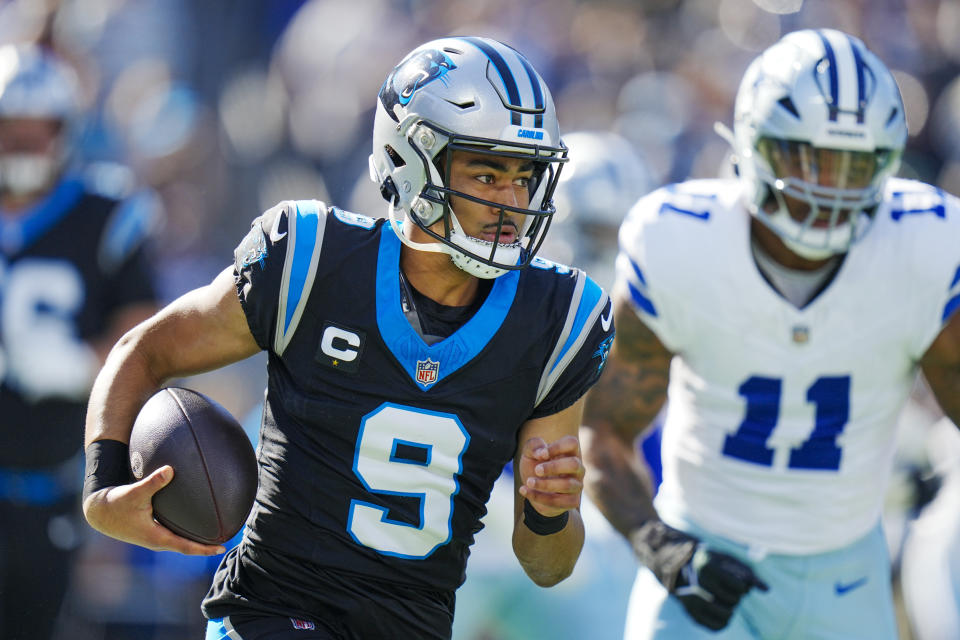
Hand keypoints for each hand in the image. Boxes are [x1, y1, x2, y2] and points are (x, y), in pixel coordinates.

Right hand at [82, 465, 225, 555]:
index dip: (204, 549)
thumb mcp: (135, 493)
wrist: (100, 512)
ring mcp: (156, 537)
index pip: (186, 547)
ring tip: (217, 533)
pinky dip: (187, 529)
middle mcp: (158, 541)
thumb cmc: (117, 503)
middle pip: (187, 547)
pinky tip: (196, 519)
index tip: (222, 548)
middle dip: (206, 546)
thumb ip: (153, 482)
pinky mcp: (153, 531)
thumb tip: (170, 469)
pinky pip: (175, 533)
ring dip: (198, 539)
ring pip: (181, 541)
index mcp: (157, 537)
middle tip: (228, 540)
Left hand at [517, 435, 582, 516]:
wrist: (534, 491)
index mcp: (569, 452)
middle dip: (554, 467)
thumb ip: (533, 447)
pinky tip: (524, 491)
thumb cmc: (535, 466)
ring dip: (545, 484)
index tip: (541, 454)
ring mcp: (577, 485)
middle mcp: (577, 468)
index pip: (572, 443)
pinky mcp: (572, 501)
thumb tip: (541, 453)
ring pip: (567, 485)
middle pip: (574, 464)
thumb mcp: (529, 454)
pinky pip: (558, 501)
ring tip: (529, 482)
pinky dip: (539, 497)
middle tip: (536, 470)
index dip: (557, 447)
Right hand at [630, 520, 767, 630]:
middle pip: (733, 601)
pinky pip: (715, 626)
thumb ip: (748, 574)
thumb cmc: (708, 561)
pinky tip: (722, 612)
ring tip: (726, 600)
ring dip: (731, 609)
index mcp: (706, 566)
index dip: (743, 585)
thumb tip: (767, 589)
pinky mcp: (690, 612)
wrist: (676, 564)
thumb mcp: (726, 560)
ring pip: (726, 615)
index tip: (737, 580)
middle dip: (736, 596)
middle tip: (730, 589)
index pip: (739, 586)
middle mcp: (697, 583)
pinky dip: (723, 621)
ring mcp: (691, 599)